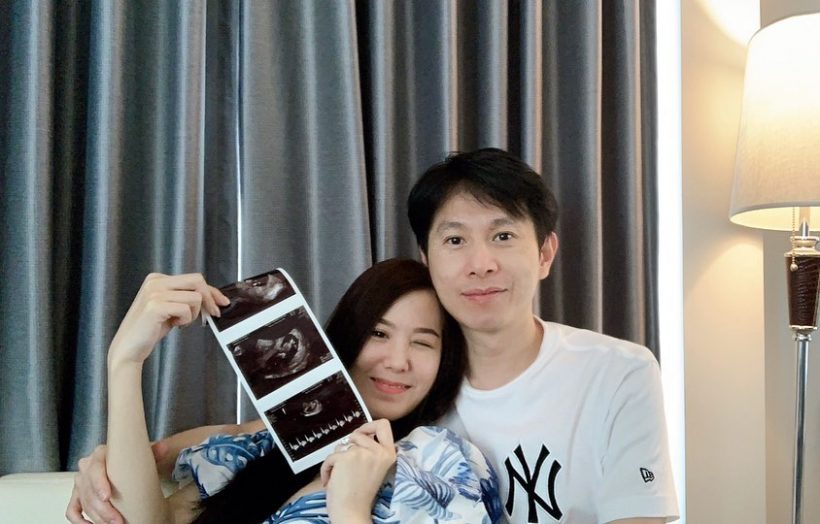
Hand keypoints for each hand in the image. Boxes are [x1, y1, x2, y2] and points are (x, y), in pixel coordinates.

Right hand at [65, 442, 168, 523]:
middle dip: (103, 509)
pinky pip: (72, 510)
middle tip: (118, 521)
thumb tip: (164, 447)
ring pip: (84, 502)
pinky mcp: (77, 495)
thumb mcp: (142, 453)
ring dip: (97, 517)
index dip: (99, 483)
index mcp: (100, 454)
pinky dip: (79, 520)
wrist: (123, 462)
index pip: (95, 468)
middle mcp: (87, 467)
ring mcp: (80, 482)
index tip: (107, 496)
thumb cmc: (131, 458)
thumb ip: (153, 450)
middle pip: (89, 490)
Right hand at [108, 273, 228, 365]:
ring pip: (195, 297)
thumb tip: (212, 298)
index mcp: (158, 279)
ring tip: (179, 322)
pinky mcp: (156, 306)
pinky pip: (187, 310)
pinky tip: (174, 325)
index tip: (221, 302)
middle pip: (197, 281)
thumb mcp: (170, 308)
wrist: (129, 347)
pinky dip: (185, 320)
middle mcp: (155, 282)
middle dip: (209, 298)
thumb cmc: (149, 329)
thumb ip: (185, 298)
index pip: (193, 278)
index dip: (211, 291)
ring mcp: (154, 292)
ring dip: (193, 314)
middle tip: (213, 314)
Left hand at [320, 419, 395, 521]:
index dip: (369, 425)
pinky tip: (332, 480)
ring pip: (343, 445)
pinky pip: (331, 456)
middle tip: (346, 457)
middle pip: (359, 432)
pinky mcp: (346, 457)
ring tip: (341, 475)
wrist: (351, 512)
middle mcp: (378, 451)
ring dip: (337, 459)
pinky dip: (327, 468)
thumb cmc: (361, 494)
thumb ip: (371, 450)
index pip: (384, 425)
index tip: (361, 434)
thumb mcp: (375, 467)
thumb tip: (356, 436)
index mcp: (389, 454)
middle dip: (349, 443)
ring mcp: (362, 453)